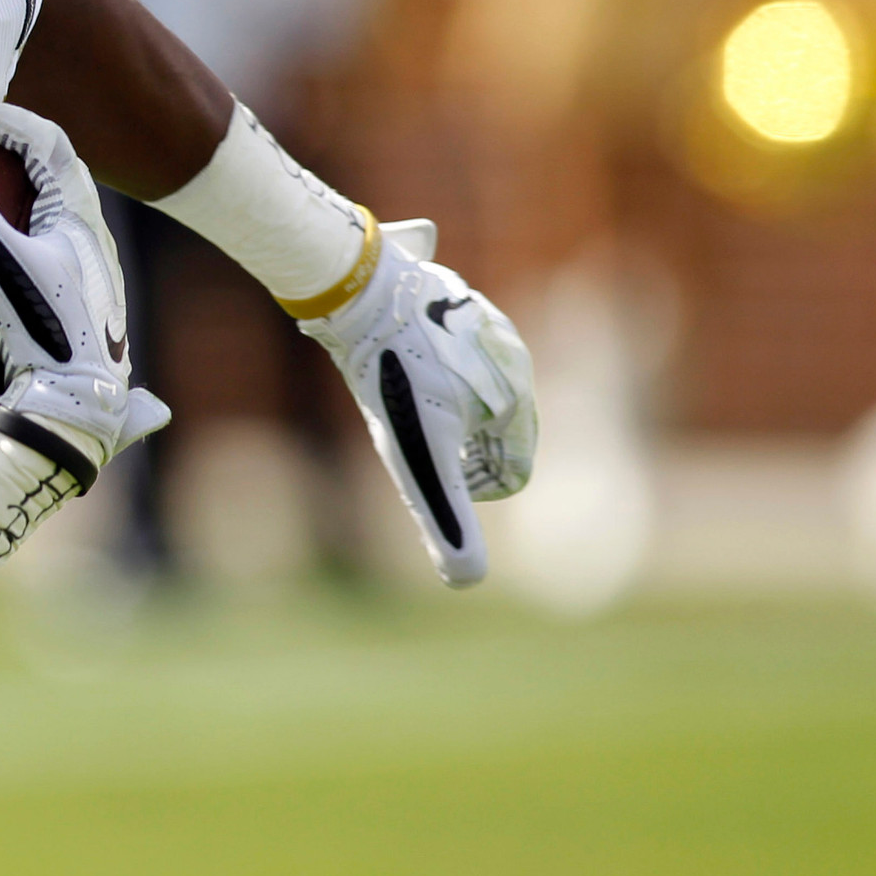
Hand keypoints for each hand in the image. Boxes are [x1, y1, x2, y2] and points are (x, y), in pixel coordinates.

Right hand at [0, 104, 171, 489]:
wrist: (80, 409)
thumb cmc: (46, 336)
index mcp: (80, 217)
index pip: (46, 140)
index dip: (0, 119)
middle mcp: (92, 238)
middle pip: (54, 168)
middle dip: (8, 148)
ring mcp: (89, 272)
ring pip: (55, 207)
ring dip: (15, 190)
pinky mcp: (79, 303)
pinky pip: (49, 243)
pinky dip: (17, 229)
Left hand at [300, 220, 536, 586]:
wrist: (359, 293)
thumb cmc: (390, 380)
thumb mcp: (418, 459)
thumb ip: (446, 516)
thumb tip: (468, 582)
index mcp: (516, 398)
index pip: (510, 472)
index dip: (467, 484)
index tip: (427, 462)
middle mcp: (512, 358)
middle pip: (490, 432)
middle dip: (454, 442)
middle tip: (407, 425)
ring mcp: (484, 323)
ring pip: (471, 389)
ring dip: (442, 403)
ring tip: (401, 392)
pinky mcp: (453, 298)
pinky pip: (450, 347)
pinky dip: (430, 364)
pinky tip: (396, 356)